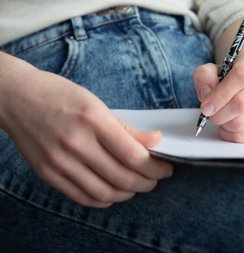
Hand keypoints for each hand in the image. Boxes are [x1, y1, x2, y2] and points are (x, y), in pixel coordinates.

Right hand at [0, 56, 171, 207]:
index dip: (156, 168)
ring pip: (105, 194)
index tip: (166, 167)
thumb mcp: (97, 104)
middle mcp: (75, 143)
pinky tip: (113, 192)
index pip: (134, 156)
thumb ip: (128, 129)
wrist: (17, 98)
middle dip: (148, 183)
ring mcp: (59, 162)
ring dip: (128, 194)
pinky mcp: (48, 174)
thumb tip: (156, 143)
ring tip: (137, 185)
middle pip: (123, 178)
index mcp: (93, 120)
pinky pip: (83, 198)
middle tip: (155, 178)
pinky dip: (104, 200)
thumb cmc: (60, 95)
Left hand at [193, 52, 243, 142]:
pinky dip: (231, 135)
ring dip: (224, 125)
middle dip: (219, 114)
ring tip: (221, 118)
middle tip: (210, 114)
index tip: (206, 106)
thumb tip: (207, 93)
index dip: (220, 95)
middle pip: (242, 103)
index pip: (241, 76)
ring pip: (243, 122)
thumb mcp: (210, 71)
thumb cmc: (227, 80)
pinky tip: (228, 128)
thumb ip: (204, 77)